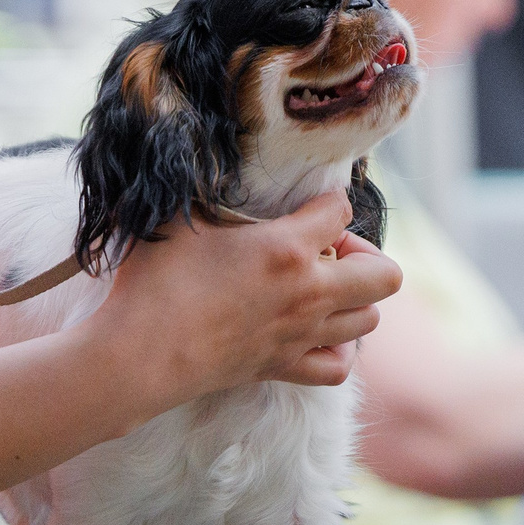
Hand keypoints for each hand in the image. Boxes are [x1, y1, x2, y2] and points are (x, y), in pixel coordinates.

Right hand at [95, 190, 401, 401]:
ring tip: (319, 287)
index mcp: (288, 247)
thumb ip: (202, 188)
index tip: (306, 204)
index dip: (328, 199)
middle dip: (364, 254)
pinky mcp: (283, 368)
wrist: (139, 354)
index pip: (341, 209)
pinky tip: (314, 332)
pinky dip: (336, 348)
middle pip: (384, 275)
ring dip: (354, 298)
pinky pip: (338, 367)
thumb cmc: (155, 281)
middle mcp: (308, 293)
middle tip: (325, 248)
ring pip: (369, 319)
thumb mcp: (178, 217)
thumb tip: (200, 156)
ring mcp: (300, 335)